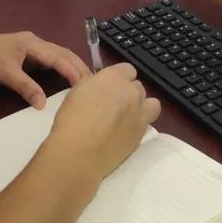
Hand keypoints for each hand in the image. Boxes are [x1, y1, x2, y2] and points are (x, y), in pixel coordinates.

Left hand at [0, 31, 90, 108]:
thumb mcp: (4, 73)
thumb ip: (26, 87)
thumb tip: (44, 104)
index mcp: (33, 43)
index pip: (59, 58)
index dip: (74, 72)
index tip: (87, 86)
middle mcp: (36, 43)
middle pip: (64, 54)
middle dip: (80, 68)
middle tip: (96, 86)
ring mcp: (32, 48)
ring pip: (59, 56)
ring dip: (73, 68)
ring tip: (87, 83)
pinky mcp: (27, 56)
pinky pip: (51, 61)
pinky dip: (62, 69)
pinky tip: (67, 80)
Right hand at [48, 63, 160, 180]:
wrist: (79, 153)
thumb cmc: (71, 120)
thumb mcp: (77, 91)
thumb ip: (94, 84)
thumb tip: (101, 86)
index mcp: (114, 77)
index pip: (127, 69)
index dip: (119, 78)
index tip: (109, 87)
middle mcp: (132, 92)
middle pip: (137, 87)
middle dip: (127, 93)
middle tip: (113, 105)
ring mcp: (140, 112)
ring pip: (151, 103)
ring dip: (141, 106)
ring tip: (126, 117)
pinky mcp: (142, 133)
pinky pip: (147, 122)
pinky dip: (139, 124)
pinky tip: (125, 132)